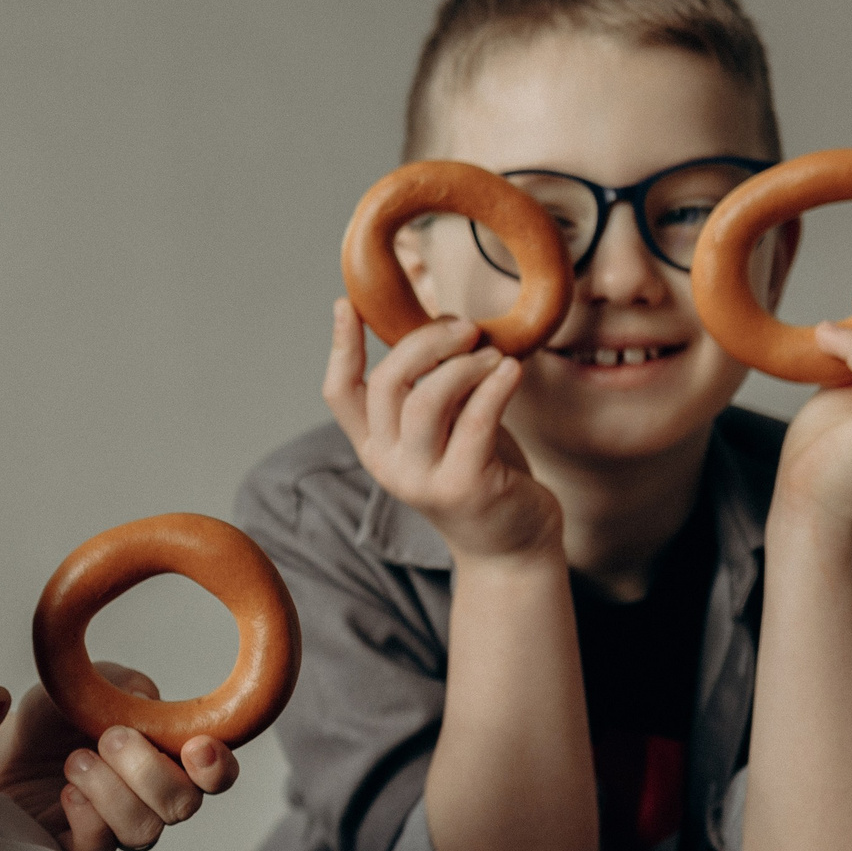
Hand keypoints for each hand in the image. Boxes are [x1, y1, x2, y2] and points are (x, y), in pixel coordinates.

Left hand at [0, 665, 236, 850]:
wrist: (2, 747)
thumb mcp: (84, 685)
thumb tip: (149, 704)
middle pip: (183, 805)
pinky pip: (100, 847)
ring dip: (110, 789)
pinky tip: (67, 791)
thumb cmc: (53, 718)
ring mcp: (120, 828)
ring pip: (144, 830)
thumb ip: (124, 687)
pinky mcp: (83, 849)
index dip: (217, 767)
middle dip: (148, 770)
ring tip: (77, 760)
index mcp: (168, 756)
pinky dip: (86, 815)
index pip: (216, 774)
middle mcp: (153, 799)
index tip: (197, 748)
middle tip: (109, 737)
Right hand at [323, 299, 559, 562]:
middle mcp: (388, 465)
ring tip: (494, 355)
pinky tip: (512, 370)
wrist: (511, 546)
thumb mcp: (446, 427)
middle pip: (388, 384)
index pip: (339, 392)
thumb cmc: (481, 472)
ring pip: (427, 400)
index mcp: (374, 446)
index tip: (347, 304)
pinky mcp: (465, 487)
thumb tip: (444, 325)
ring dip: (465, 364)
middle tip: (466, 328)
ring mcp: (422, 480)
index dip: (340, 346)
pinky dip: (496, 385)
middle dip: (427, 343)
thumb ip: (433, 388)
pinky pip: (477, 419)